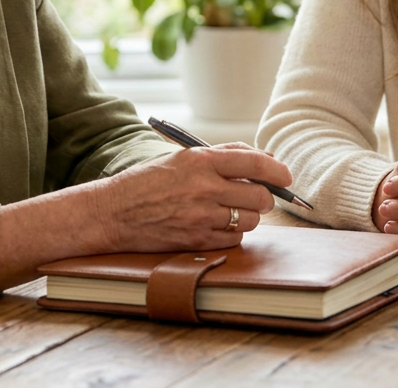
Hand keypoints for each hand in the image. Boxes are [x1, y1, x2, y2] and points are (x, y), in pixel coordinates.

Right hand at [92, 143, 292, 251]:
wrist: (112, 212)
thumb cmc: (148, 182)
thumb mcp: (182, 157)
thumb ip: (223, 156)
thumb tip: (265, 160)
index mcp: (201, 160)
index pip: (254, 162)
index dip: (277, 171)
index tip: (285, 177)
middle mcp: (204, 187)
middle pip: (260, 196)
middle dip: (264, 197)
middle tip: (256, 196)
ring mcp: (201, 217)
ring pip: (251, 220)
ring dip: (249, 216)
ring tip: (231, 210)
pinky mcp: (197, 241)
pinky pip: (235, 239)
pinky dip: (233, 233)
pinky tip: (217, 225)